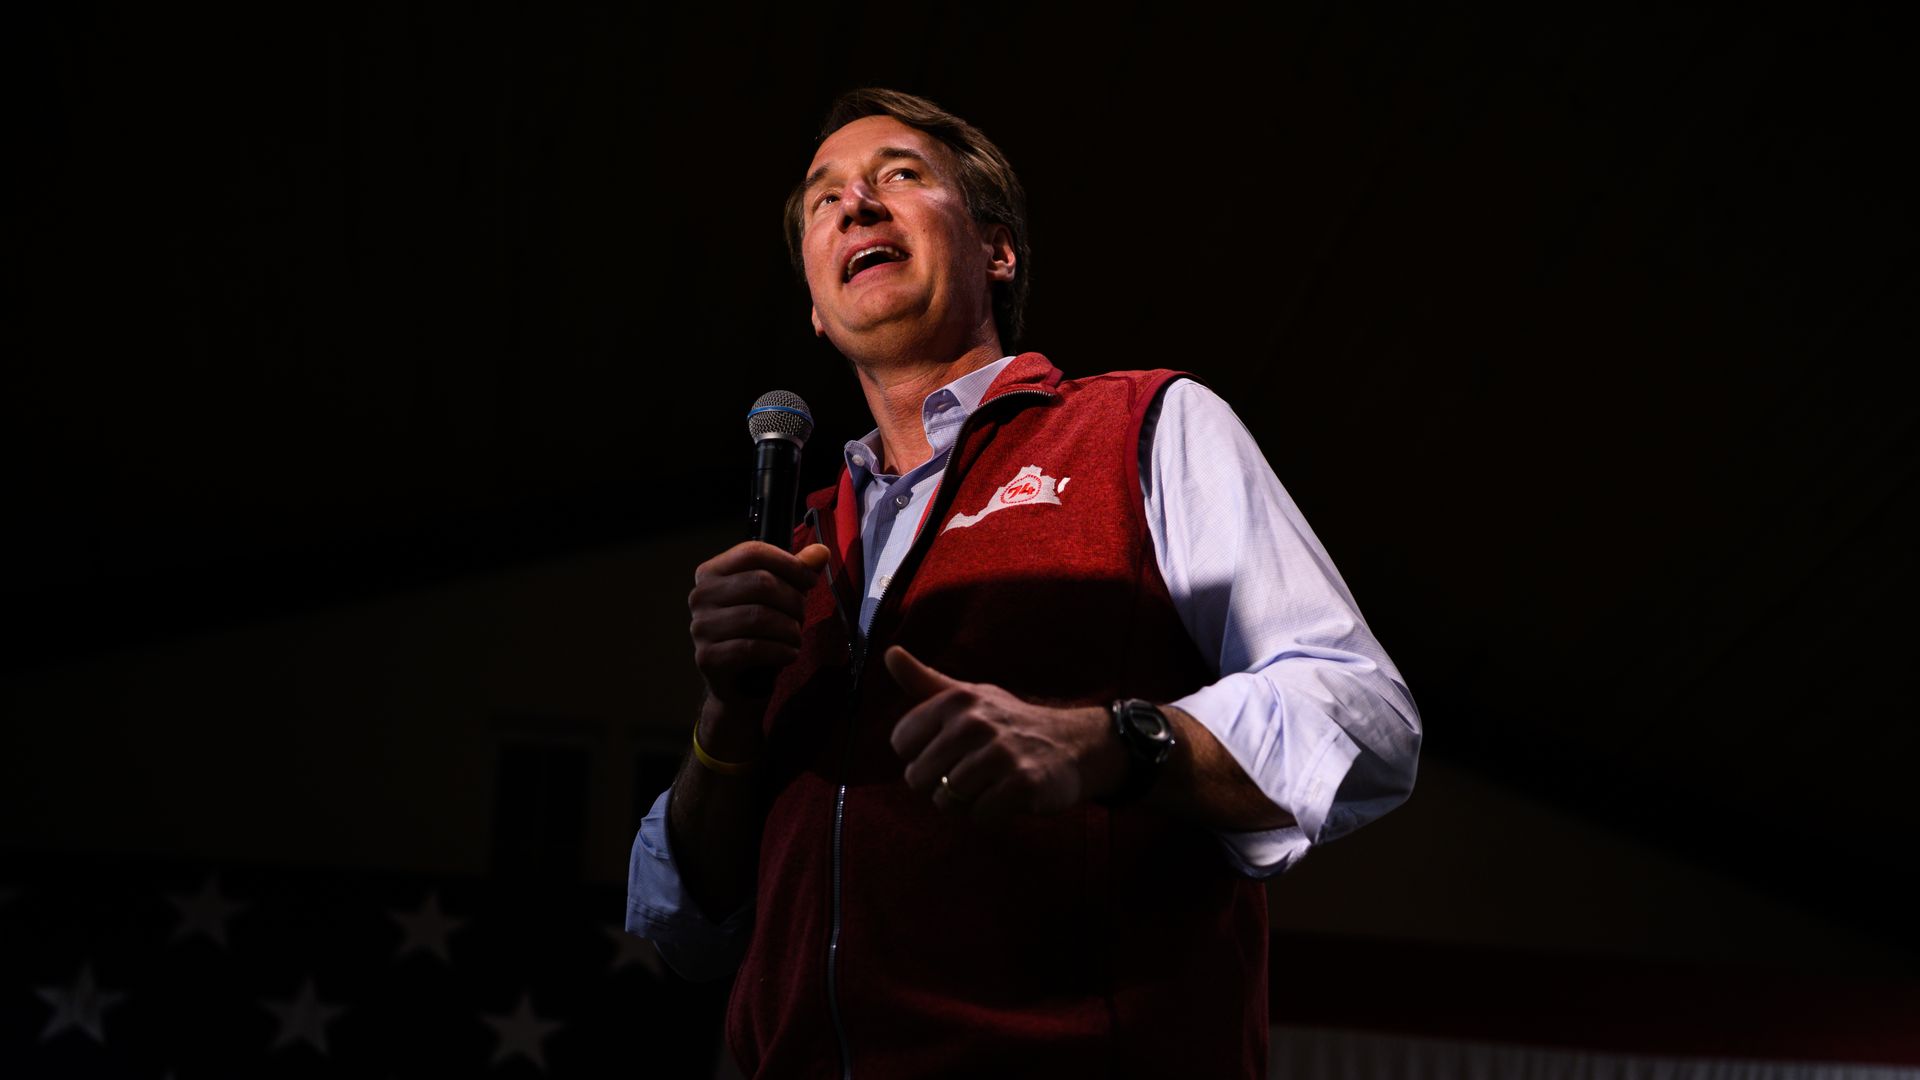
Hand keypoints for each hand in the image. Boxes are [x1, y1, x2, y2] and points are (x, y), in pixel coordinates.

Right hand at [689, 541, 830, 720]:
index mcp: (712, 573)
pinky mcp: (708, 657)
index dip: (789, 564)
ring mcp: (700, 627)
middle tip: (801, 617)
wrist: (741, 685)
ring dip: (790, 629)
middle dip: (793, 601)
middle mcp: (700, 596)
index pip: (753, 552)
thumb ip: (796, 572)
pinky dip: (781, 651)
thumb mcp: (778, 598)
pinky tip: (788, 654)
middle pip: (761, 583)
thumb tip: (821, 552)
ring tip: (795, 638)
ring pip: (760, 616)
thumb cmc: (759, 634)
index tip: (810, 581)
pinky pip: (754, 648)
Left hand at [885, 646, 1121, 820]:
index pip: (901, 743)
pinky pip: (978, 815)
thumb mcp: (969, 696)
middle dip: (939, 784)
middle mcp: (975, 722)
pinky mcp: (1022, 783)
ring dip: (965, 801)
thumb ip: (924, 680)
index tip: (948, 749)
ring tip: (989, 783)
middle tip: (971, 772)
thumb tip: (889, 653)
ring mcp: (999, 753)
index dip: (921, 754)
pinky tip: (1007, 796)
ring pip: (946, 799)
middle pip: (918, 778)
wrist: (1072, 744)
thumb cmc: (1009, 722)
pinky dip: (988, 814)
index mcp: (956, 700)